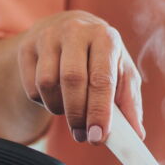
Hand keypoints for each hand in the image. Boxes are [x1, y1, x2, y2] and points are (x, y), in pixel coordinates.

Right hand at [18, 10, 143, 143]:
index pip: (101, 79)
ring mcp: (48, 37)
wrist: (70, 28)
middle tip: (82, 135)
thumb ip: (130, 104)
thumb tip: (136, 135)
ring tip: (71, 111)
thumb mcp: (122, 73)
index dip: (99, 111)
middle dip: (77, 115)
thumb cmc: (102, 57)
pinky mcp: (27, 46)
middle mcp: (76, 32)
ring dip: (58, 108)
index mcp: (105, 38)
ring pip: (47, 84)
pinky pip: (32, 87)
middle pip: (72, 80)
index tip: (98, 136)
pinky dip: (44, 101)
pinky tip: (56, 97)